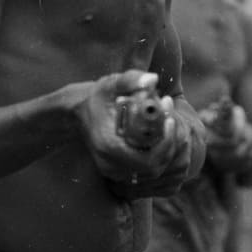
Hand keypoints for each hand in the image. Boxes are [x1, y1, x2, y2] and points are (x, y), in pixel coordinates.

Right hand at [76, 70, 187, 193]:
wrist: (79, 111)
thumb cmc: (98, 96)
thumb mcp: (112, 83)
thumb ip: (131, 80)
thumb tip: (152, 79)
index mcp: (109, 147)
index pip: (148, 160)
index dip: (165, 144)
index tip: (170, 119)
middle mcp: (110, 165)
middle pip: (154, 168)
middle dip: (169, 144)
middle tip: (172, 117)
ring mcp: (114, 171)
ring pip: (152, 171)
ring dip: (165, 149)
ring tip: (167, 121)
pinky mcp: (118, 171)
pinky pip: (145, 170)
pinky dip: (157, 155)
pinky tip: (159, 134)